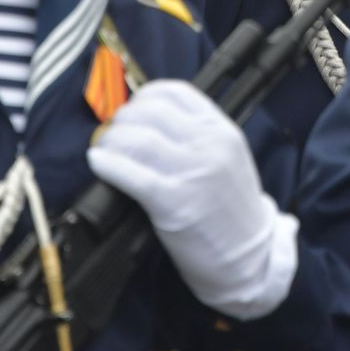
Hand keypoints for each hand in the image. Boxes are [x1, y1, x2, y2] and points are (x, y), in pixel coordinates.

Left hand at [87, 80, 296, 319]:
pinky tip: (98, 162)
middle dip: (122, 119)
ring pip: (139, 139)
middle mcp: (210, 146)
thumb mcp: (227, 159)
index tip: (132, 109)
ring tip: (104, 149)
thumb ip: (197, 136)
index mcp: (222, 131)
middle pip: (151, 112)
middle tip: (112, 133)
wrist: (251, 258)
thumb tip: (146, 121)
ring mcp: (193, 174)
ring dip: (111, 140)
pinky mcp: (175, 203)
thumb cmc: (232, 209)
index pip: (176, 93)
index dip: (144, 96)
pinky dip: (108, 164)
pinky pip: (132, 175)